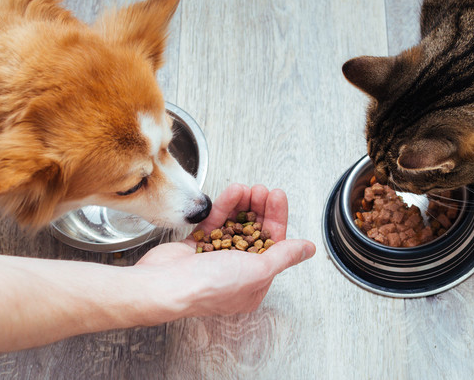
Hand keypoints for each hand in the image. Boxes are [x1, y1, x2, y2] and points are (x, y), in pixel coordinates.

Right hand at [135, 183, 314, 318]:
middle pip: (254, 233)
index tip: (277, 197)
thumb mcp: (258, 270)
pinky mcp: (196, 247)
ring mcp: (214, 259)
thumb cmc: (210, 286)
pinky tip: (232, 192)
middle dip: (260, 209)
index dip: (276, 219)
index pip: (272, 245)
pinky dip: (224, 207)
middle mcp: (235, 272)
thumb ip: (284, 255)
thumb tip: (308, 249)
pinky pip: (214, 223)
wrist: (165, 285)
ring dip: (243, 205)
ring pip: (234, 225)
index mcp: (253, 284)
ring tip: (247, 188)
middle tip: (262, 190)